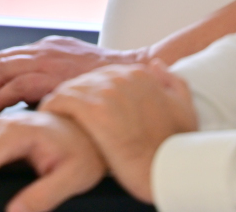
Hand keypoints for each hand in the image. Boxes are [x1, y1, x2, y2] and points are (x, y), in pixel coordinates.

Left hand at [0, 36, 134, 113]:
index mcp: (50, 47)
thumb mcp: (76, 73)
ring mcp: (49, 59)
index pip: (9, 57)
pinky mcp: (53, 75)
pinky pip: (16, 85)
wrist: (136, 75)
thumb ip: (54, 79)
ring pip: (2, 69)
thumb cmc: (108, 82)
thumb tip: (33, 98)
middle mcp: (46, 49)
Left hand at [39, 62, 198, 203]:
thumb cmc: (172, 147)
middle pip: (85, 81)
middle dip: (77, 98)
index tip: (89, 110)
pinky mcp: (91, 108)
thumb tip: (156, 65)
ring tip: (57, 119)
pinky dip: (52, 108)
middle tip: (69, 117)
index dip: (94, 94)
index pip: (104, 76)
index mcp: (141, 74)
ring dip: (62, 104)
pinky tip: (50, 119)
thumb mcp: (185, 110)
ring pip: (69, 88)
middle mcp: (122, 77)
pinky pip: (59, 100)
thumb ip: (173, 82)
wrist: (162, 171)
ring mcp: (106, 91)